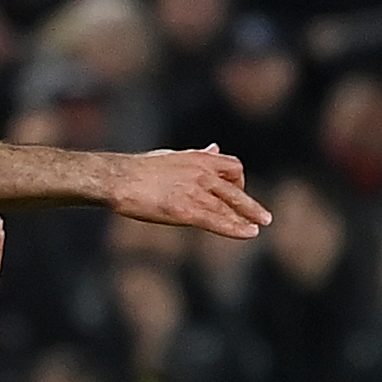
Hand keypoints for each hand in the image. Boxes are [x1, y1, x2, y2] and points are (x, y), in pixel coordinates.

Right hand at [107, 147, 268, 239]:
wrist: (117, 178)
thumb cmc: (138, 168)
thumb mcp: (173, 155)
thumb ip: (198, 155)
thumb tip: (216, 148)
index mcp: (199, 158)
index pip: (232, 167)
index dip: (239, 181)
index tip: (237, 192)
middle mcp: (202, 173)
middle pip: (235, 190)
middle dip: (250, 205)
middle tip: (264, 218)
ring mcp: (195, 192)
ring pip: (228, 207)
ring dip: (246, 218)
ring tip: (257, 229)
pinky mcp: (185, 210)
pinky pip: (217, 220)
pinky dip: (235, 228)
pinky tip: (248, 234)